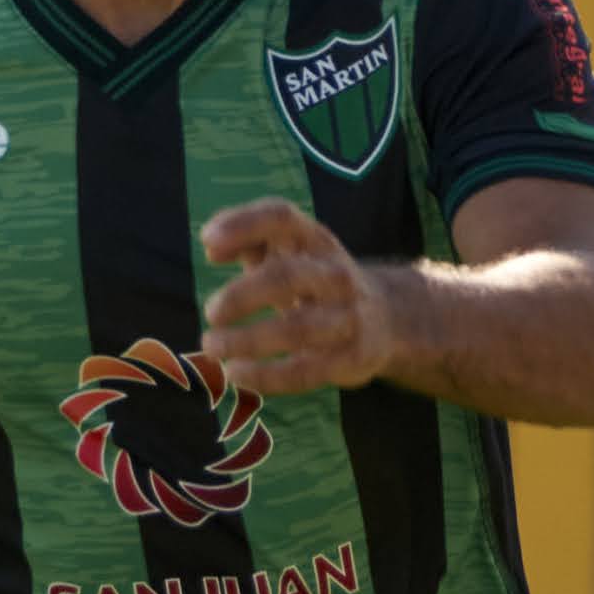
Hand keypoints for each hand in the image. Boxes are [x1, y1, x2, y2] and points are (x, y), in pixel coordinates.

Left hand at [200, 198, 408, 397]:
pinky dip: (266, 376)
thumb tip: (211, 246)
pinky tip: (236, 374)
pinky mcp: (351, 358)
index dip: (244, 224)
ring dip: (247, 340)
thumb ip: (247, 240)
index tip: (208, 242)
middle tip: (211, 313)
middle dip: (242, 295)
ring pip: (296, 329)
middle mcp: (335, 274)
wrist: (386, 318)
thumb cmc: (314, 280)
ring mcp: (347, 317)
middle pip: (286, 276)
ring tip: (212, 347)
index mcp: (315, 240)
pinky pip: (304, 372)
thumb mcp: (290, 251)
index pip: (281, 218)